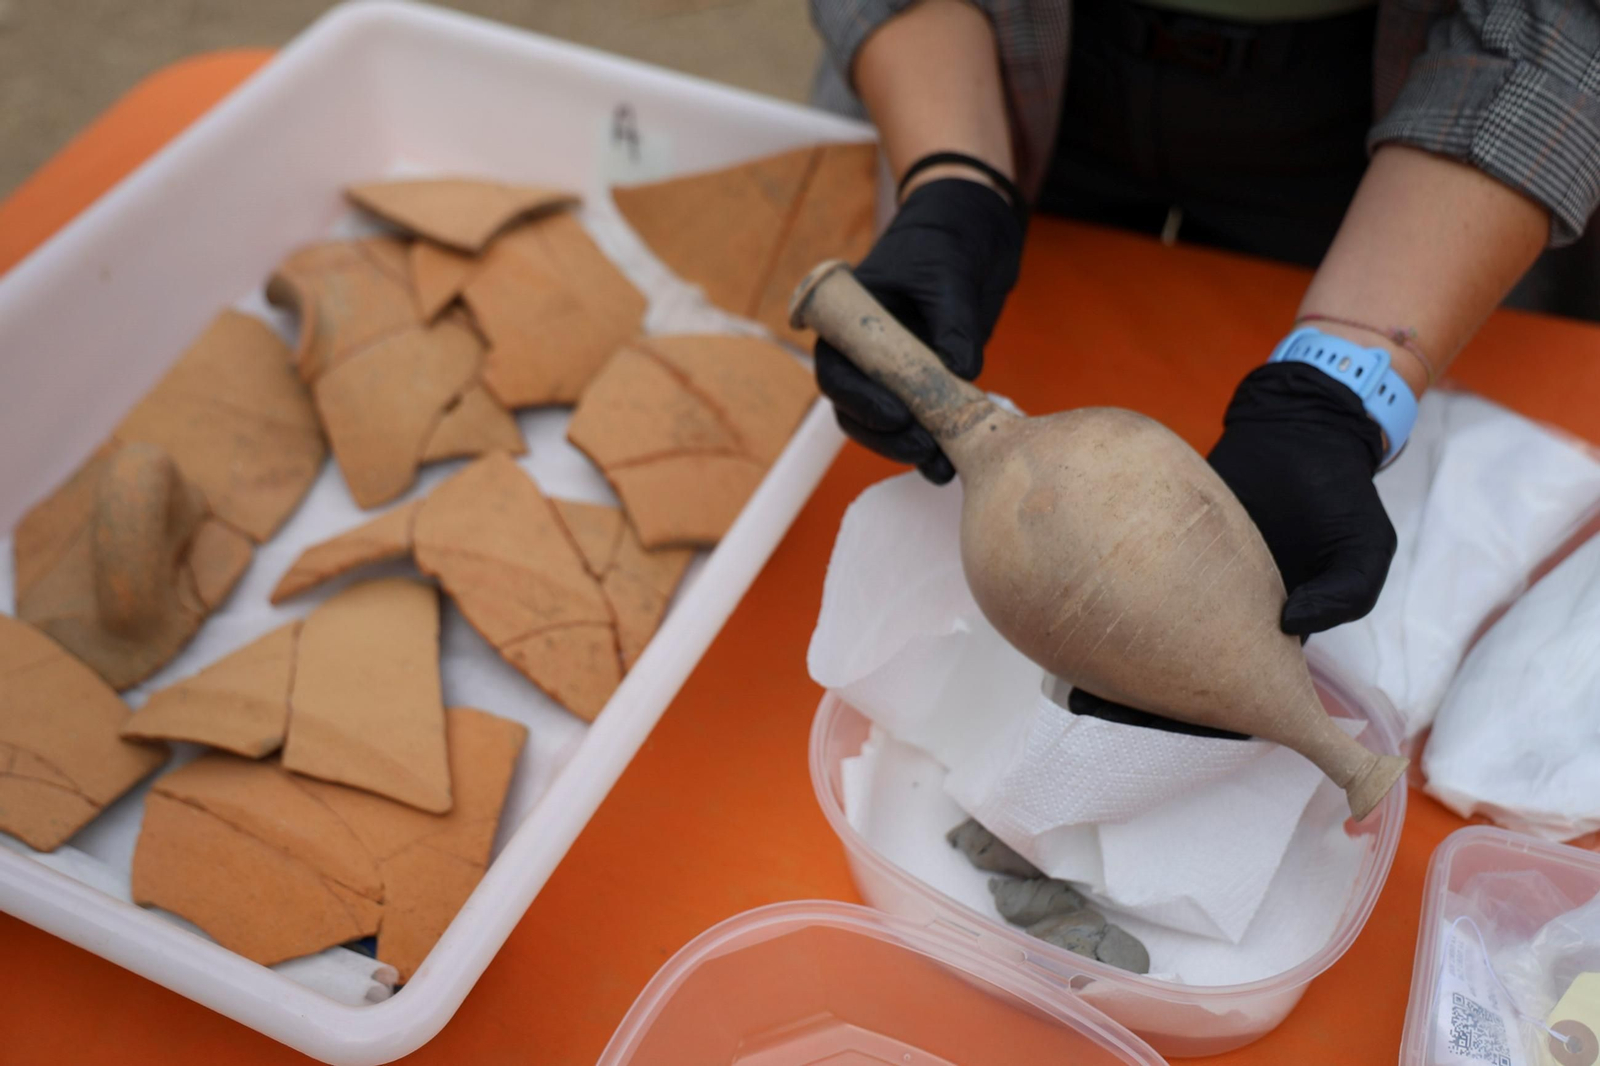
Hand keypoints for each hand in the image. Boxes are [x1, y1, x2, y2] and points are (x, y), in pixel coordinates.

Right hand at [814, 176, 1023, 483]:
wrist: (976, 224)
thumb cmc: (946, 238)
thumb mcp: (949, 274)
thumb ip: (951, 322)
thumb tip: (960, 372)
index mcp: (849, 318)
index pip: (837, 368)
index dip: (858, 397)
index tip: (896, 416)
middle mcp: (864, 349)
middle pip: (854, 406)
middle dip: (884, 435)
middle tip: (922, 448)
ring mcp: (894, 368)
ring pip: (885, 422)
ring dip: (908, 448)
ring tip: (940, 467)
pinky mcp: (927, 380)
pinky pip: (921, 419)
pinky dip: (933, 443)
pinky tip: (950, 463)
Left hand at [1071, 361, 1396, 733]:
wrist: (1303, 427)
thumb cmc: (1340, 493)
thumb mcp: (1366, 552)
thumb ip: (1343, 596)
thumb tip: (1290, 627)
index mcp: (1267, 622)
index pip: (1233, 675)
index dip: (1202, 701)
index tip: (1164, 713)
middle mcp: (1223, 600)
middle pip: (1176, 650)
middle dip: (1136, 676)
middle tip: (1094, 698)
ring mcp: (1192, 564)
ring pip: (1146, 612)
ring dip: (1113, 633)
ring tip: (1074, 656)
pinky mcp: (1167, 527)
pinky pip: (1133, 561)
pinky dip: (1110, 577)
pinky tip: (1078, 591)